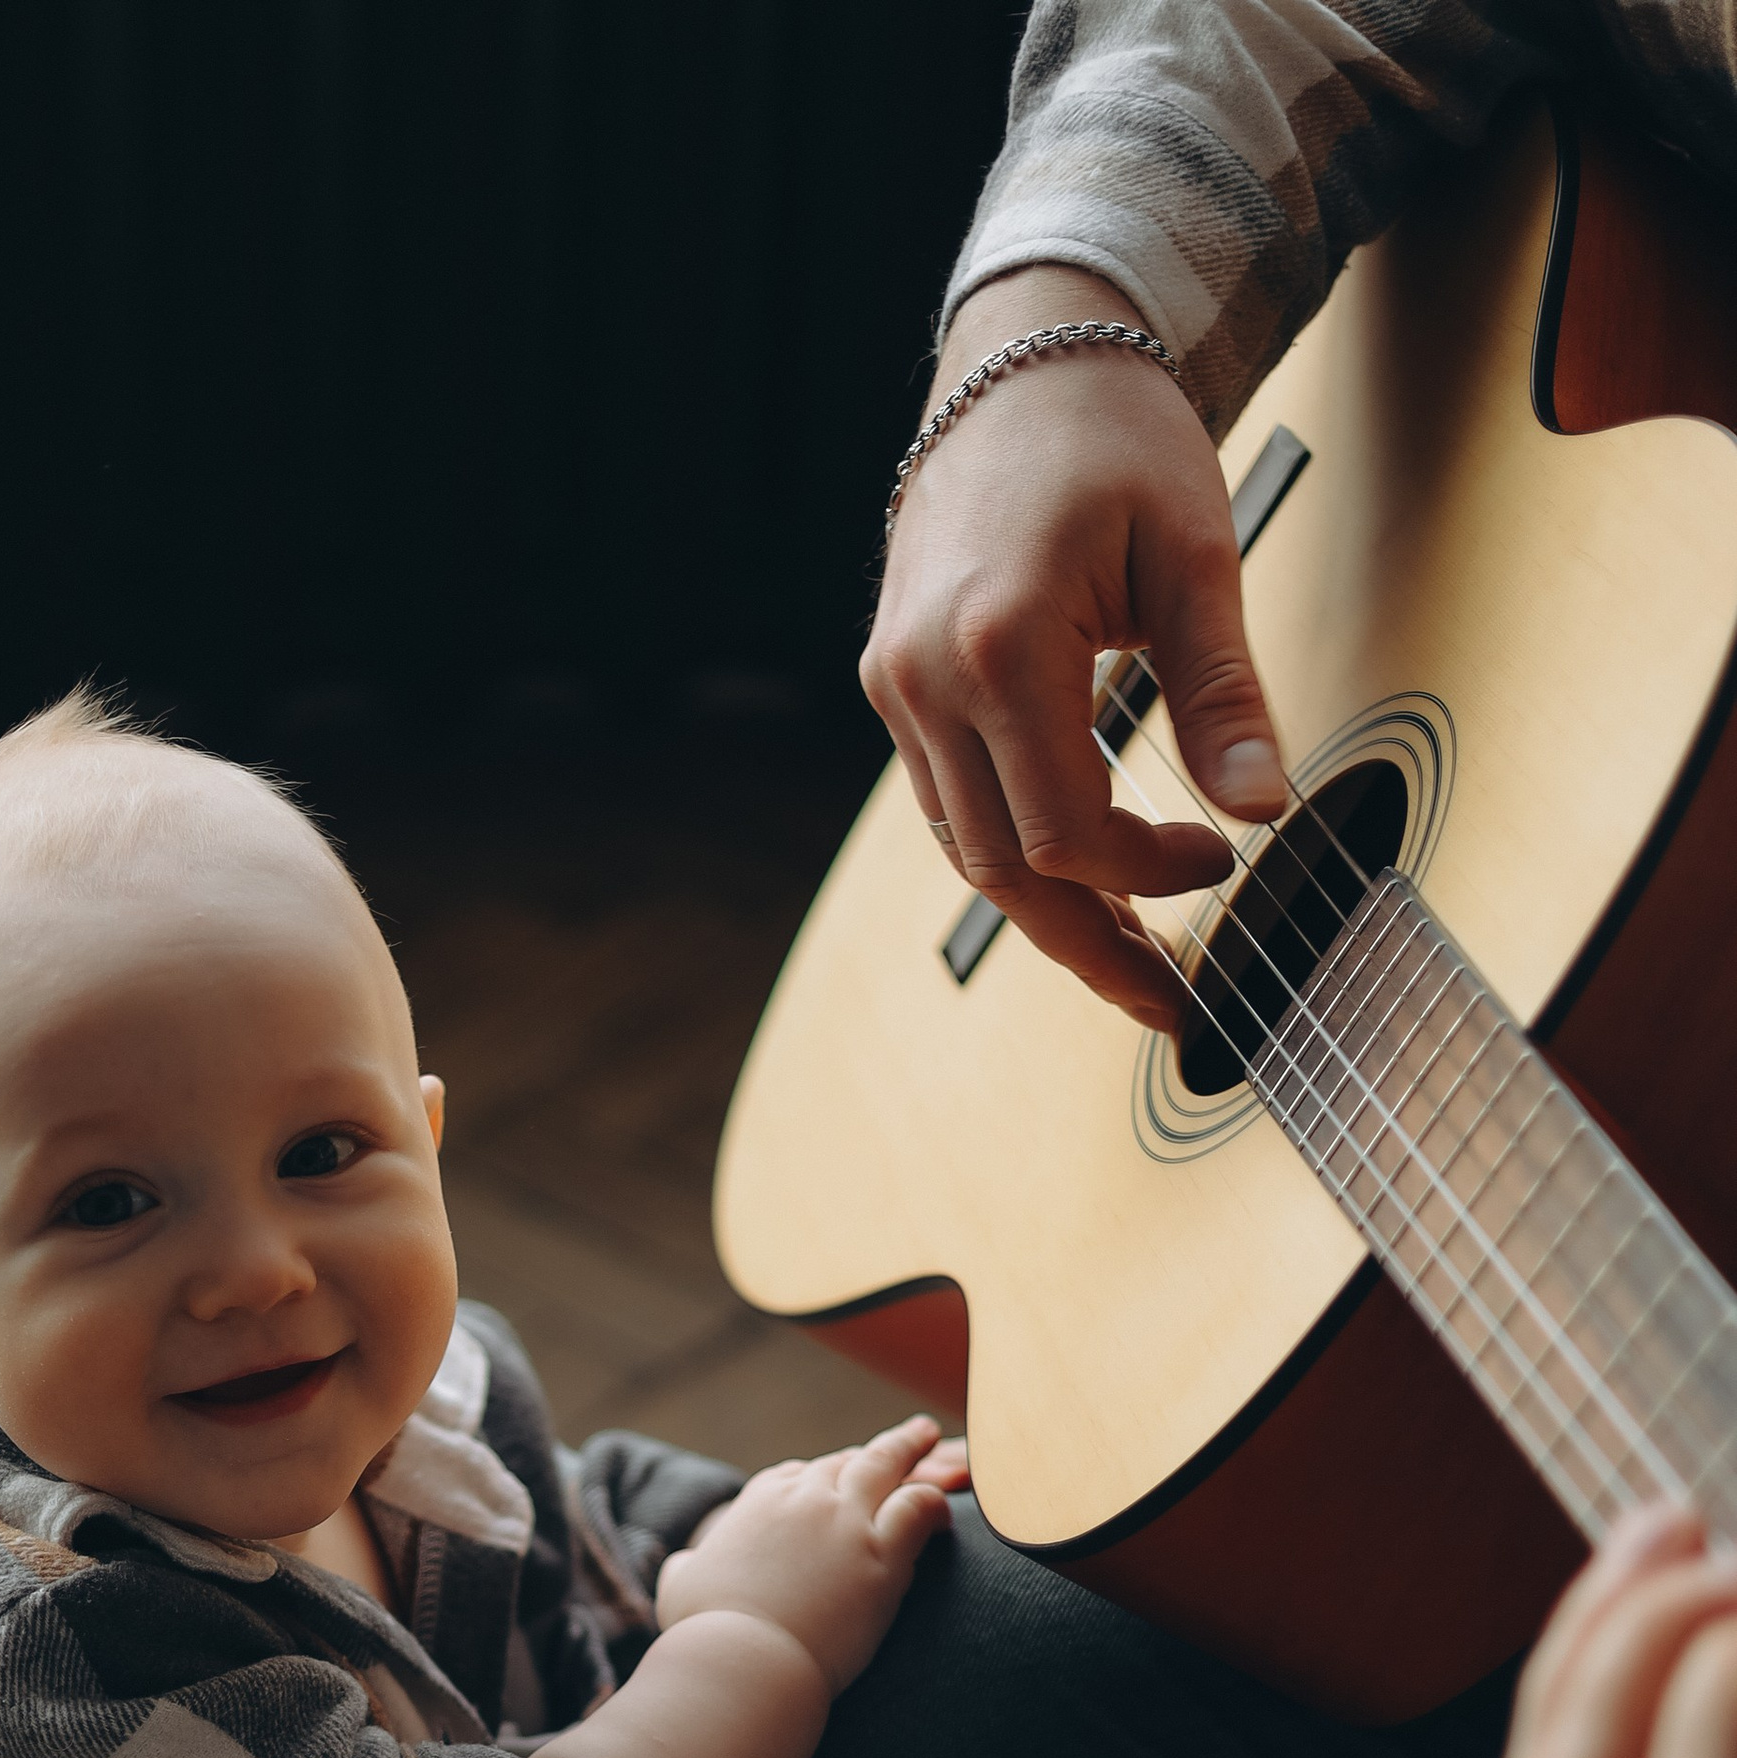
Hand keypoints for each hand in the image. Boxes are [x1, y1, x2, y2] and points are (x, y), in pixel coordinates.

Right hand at [655, 1420, 959, 1694]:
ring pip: (887, 1466)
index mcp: (759, 1501)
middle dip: (872, 1453)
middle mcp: (804, 1499)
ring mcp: (845, 1521)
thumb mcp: (679, 1588)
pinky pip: (920, 1506)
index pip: (798, 1475)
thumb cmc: (706, 1634)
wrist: (743, 1661)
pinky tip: (945, 1511)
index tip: (836, 1482)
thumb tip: (683, 1564)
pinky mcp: (882, 1553)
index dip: (821, 1476)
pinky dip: (934, 1500)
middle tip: (901, 1442)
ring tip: (928, 1436)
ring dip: (910, 1447)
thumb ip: (685, 1567)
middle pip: (846, 1463)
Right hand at [863, 268, 1287, 1031]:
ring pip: (969, 852)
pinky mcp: (895, 684)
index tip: (1217, 861)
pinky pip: (951, 805)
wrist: (1021, 357)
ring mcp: (897, 686)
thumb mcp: (1195, 558)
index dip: (1148, 874)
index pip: (1067, 830)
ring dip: (1050, 909)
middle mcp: (927, 678)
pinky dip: (1015, 850)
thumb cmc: (1115, 437)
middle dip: (1091, 942)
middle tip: (1166, 998)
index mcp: (1000, 644)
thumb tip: (1263, 813)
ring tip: (1129, 946)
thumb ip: (1223, 695)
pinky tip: (1078, 869)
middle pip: (1006, 870)